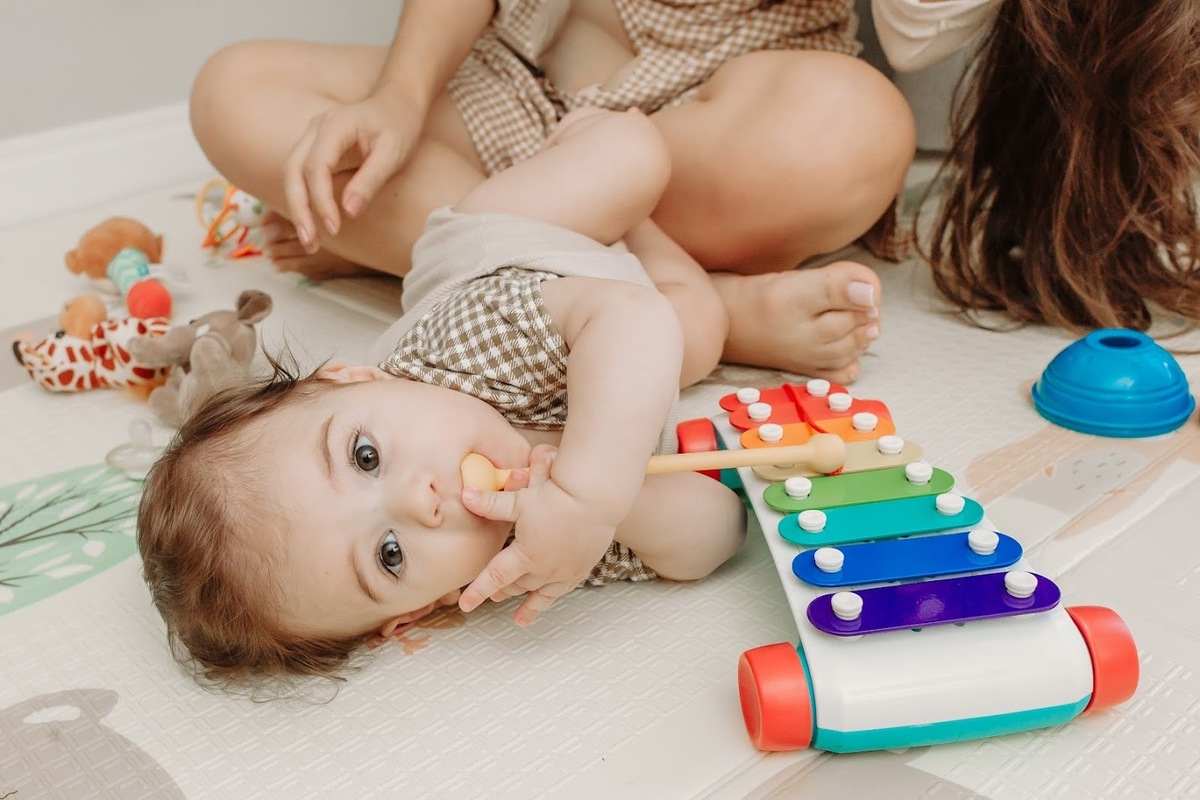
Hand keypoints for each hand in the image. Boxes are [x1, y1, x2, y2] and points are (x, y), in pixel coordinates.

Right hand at [283, 91, 423, 252]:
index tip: (335, 228)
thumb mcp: (393, 153)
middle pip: (292, 170)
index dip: (321, 200)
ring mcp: (312, 136)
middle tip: (310, 242)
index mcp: (334, 126)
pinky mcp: (315, 148)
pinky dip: (303, 199)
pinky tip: (313, 223)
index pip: (316, 167)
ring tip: (310, 241)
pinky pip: (300, 174)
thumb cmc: (399, 125)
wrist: (398, 103)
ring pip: (291, 173)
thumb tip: (349, 212)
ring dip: (297, 208)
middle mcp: (316, 128)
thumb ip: (370, 180)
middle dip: (298, 209)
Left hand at [459, 445, 617, 625]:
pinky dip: (553, 596)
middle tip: (494, 597)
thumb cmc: (556, 497)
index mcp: (525, 555)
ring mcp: (564, 570)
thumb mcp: (519, 501)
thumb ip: (491, 504)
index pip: (495, 578)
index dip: (478, 592)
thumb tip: (465, 497)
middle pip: (517, 585)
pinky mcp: (581, 566)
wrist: (594, 498)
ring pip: (541, 593)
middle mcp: (544, 568)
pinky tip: (550, 597)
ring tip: (520, 618)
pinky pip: (563, 588)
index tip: (466, 605)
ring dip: (528, 605)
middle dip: (503, 591)